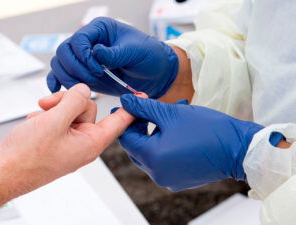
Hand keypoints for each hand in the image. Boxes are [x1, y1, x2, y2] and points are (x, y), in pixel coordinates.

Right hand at [0, 84, 136, 194]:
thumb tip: (83, 90)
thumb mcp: (54, 122)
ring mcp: (68, 141)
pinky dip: (45, 116)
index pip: (117, 122)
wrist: (1, 171)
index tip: (144, 95)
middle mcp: (82, 142)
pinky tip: (34, 125)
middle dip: (67, 102)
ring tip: (37, 119)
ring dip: (53, 109)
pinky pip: (58, 117)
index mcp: (90, 143)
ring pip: (70, 110)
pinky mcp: (56, 139)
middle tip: (47, 107)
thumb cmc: (27, 156)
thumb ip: (73, 102)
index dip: (130, 107)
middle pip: (87, 108)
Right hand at [47, 17, 178, 97]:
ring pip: (60, 64)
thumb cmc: (148, 56)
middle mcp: (88, 41)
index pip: (78, 39)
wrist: (154, 73)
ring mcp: (83, 58)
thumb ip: (115, 53)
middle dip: (75, 68)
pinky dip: (57, 81)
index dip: (83, 56)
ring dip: (68, 77)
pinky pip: (61, 74)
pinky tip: (57, 89)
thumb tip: (96, 53)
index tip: (98, 69)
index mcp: (99, 29)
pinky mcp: (82, 73)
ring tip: (85, 88)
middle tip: (93, 79)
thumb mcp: (136, 51)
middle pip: (64, 51)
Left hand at [117, 95, 263, 190]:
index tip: (131, 105)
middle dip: (141, 125)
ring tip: (170, 113)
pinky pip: (163, 160)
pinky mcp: (179, 179)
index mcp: (152, 158)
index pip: (126, 138)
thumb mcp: (171, 113)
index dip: (127, 119)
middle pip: (136, 147)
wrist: (240, 150)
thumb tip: (125, 101)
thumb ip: (144, 107)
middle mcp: (156, 174)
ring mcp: (168, 179)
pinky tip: (178, 129)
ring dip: (155, 132)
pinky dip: (165, 144)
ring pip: (150, 153)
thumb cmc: (207, 130)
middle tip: (150, 107)